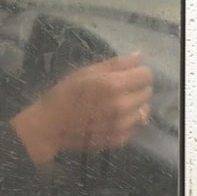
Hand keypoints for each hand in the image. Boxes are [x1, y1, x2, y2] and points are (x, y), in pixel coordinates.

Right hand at [10, 52, 154, 166]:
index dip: (138, 73)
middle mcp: (121, 105)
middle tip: (118, 91)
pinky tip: (112, 119)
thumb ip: (116, 64)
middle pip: (147, 92)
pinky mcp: (118, 139)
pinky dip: (128, 122)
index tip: (128, 76)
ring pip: (144, 111)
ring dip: (134, 106)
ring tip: (116, 106)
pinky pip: (135, 127)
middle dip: (136, 89)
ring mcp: (121, 125)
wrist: (49, 126)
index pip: (147, 75)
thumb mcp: (85, 72)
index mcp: (113, 85)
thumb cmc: (64, 94)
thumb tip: (140, 56)